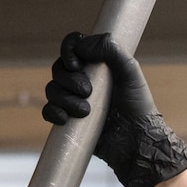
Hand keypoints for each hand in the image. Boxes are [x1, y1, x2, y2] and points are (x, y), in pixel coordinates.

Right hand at [42, 31, 186, 186]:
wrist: (137, 141)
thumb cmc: (138, 106)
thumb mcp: (130, 72)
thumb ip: (111, 50)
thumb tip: (82, 45)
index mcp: (96, 64)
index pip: (73, 46)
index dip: (68, 50)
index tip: (76, 64)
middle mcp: (82, 80)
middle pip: (58, 69)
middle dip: (69, 80)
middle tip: (88, 92)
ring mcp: (74, 100)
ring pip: (52, 90)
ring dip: (65, 99)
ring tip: (86, 111)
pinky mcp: (69, 121)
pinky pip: (49, 111)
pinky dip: (53, 112)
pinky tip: (66, 119)